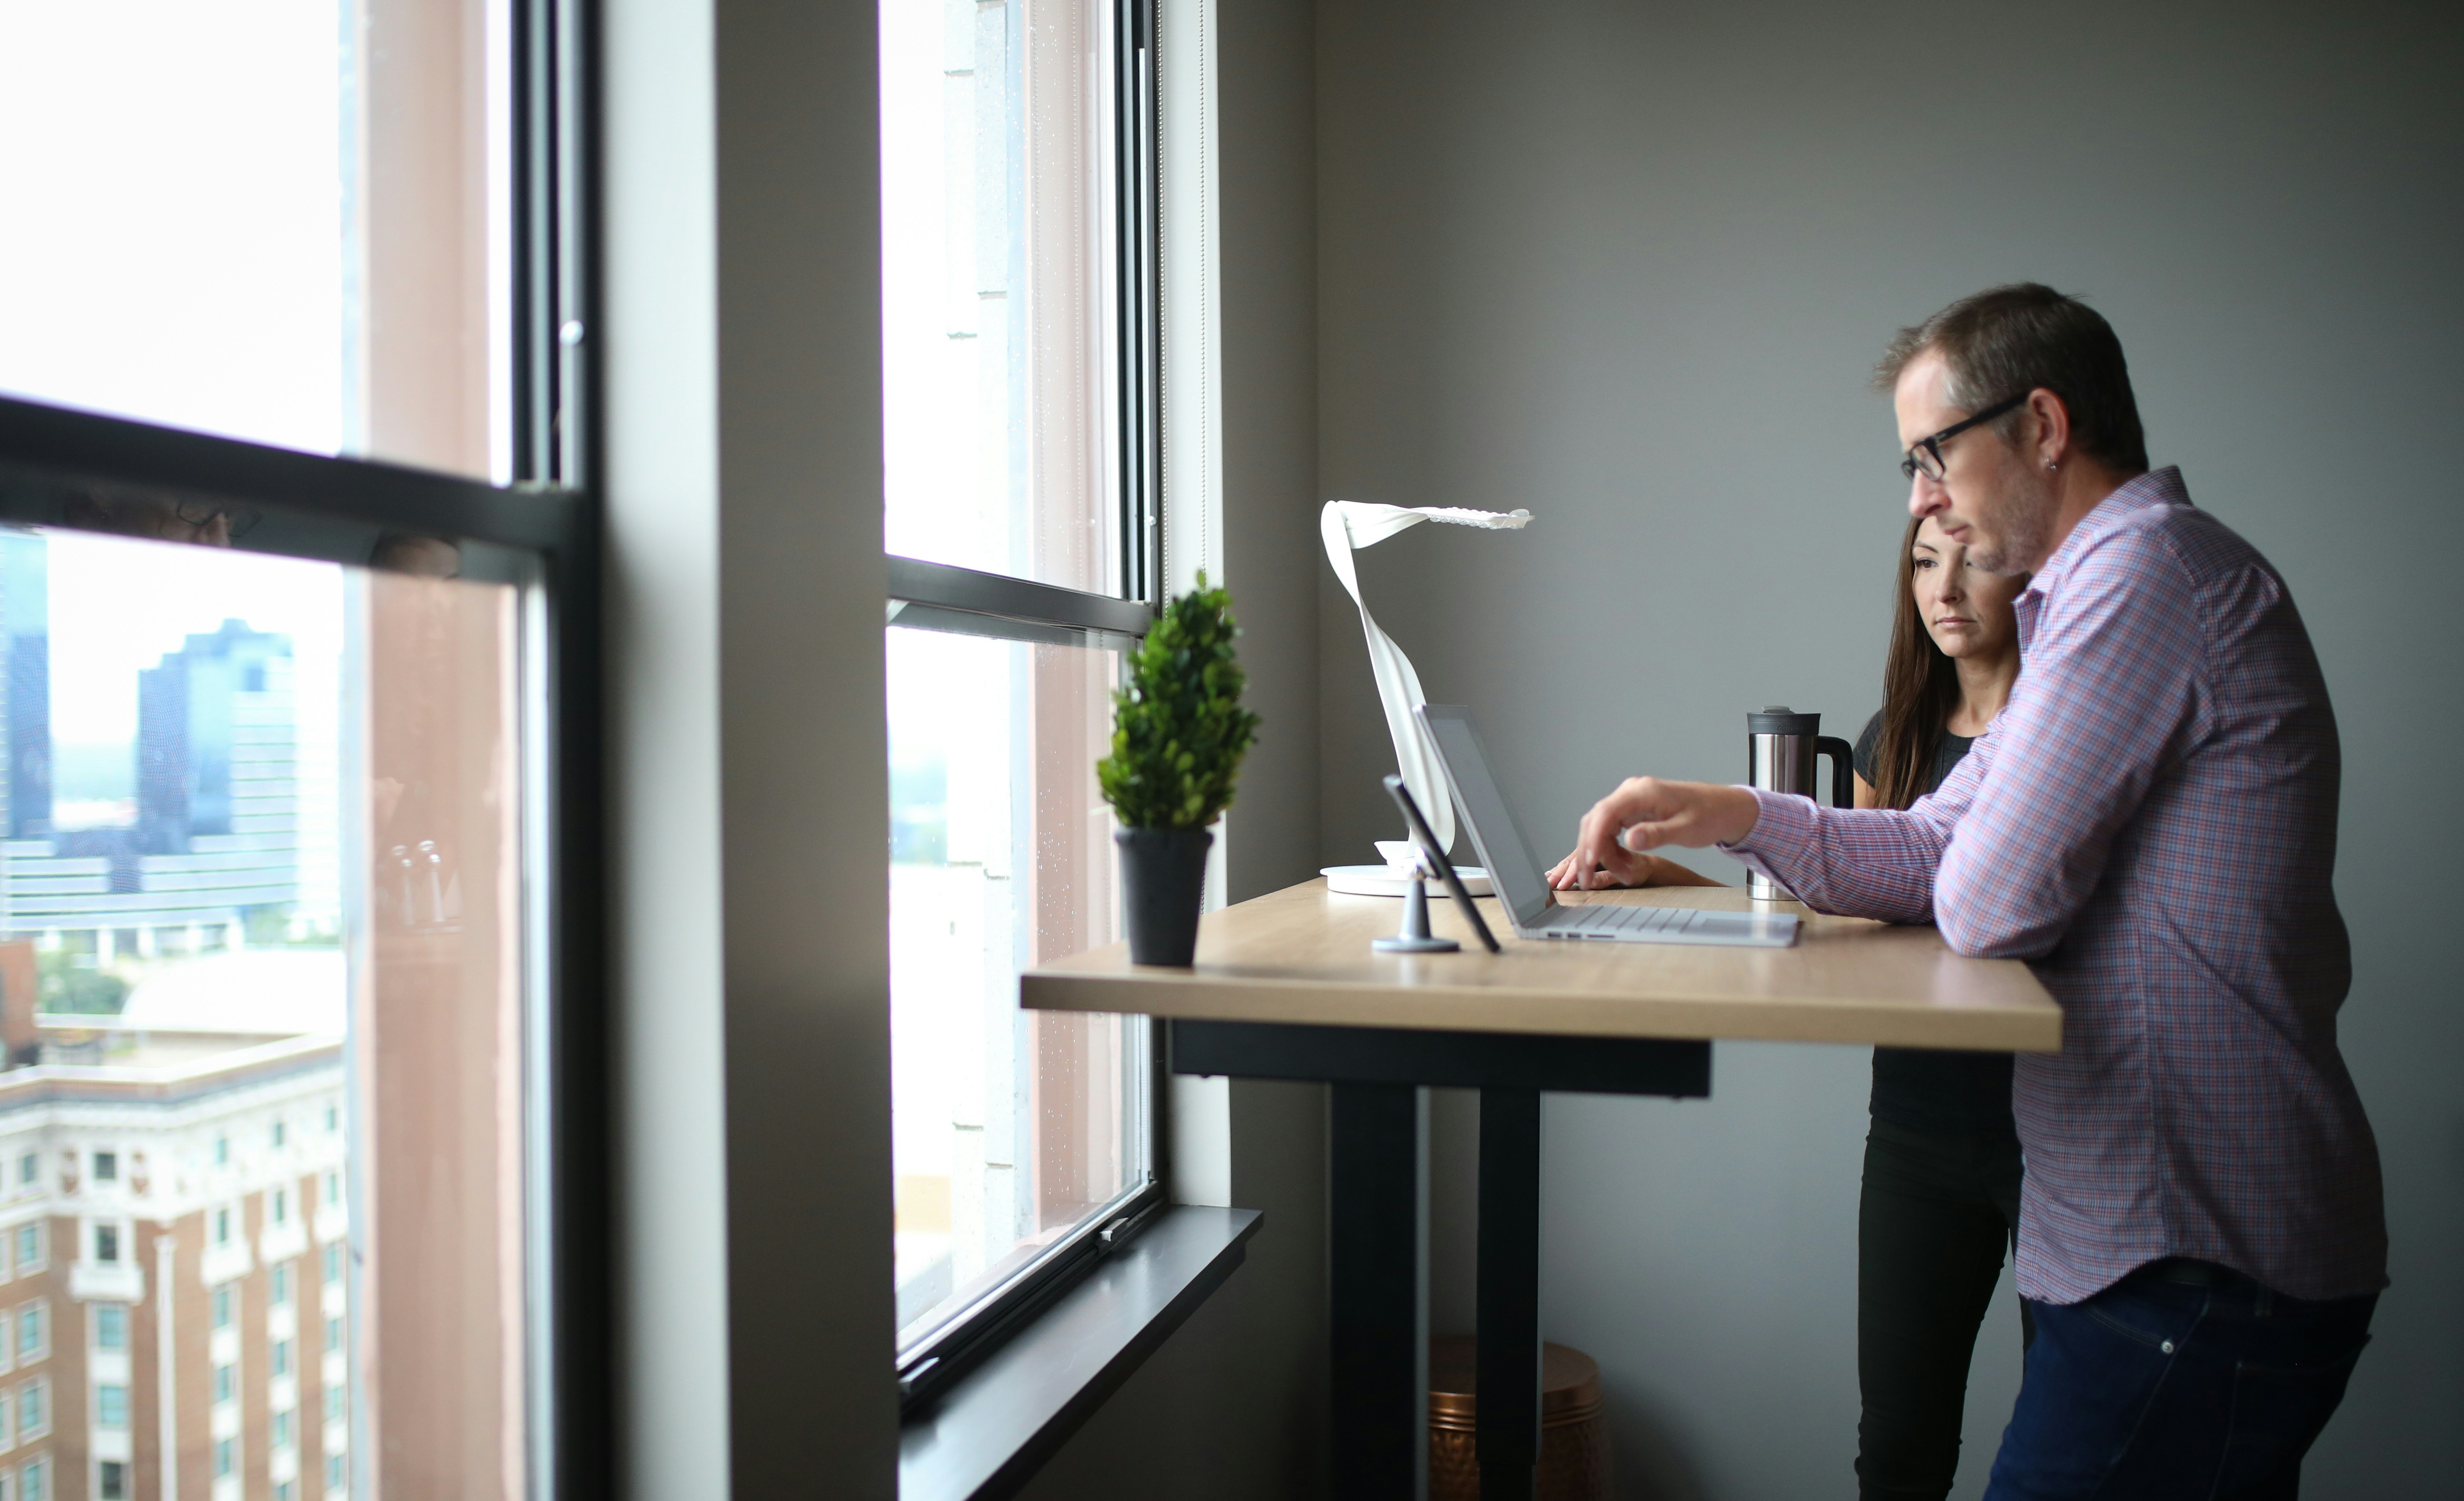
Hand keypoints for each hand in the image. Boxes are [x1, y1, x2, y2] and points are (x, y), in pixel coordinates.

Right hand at [1563, 778, 1760, 888]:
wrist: (1724, 808)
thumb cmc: (1710, 814)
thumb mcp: (1687, 829)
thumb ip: (1657, 834)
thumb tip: (1630, 839)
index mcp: (1643, 792)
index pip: (1605, 813)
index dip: (1593, 839)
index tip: (1590, 863)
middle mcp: (1631, 792)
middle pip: (1596, 821)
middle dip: (1590, 851)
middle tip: (1589, 880)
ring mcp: (1630, 801)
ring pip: (1600, 827)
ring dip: (1603, 853)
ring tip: (1622, 874)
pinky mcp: (1633, 811)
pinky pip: (1611, 829)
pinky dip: (1612, 849)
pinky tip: (1623, 864)